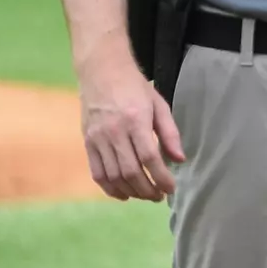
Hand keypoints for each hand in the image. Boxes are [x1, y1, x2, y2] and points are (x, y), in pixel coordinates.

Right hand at [76, 40, 184, 200]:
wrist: (102, 71)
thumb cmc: (135, 87)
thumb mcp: (159, 104)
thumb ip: (169, 133)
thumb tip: (179, 159)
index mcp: (135, 120)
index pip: (149, 157)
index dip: (161, 177)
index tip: (171, 188)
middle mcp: (114, 131)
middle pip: (130, 171)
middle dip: (147, 189)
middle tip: (160, 196)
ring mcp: (98, 138)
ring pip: (113, 176)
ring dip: (131, 191)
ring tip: (145, 195)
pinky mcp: (87, 143)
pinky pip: (97, 173)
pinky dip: (110, 188)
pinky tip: (123, 194)